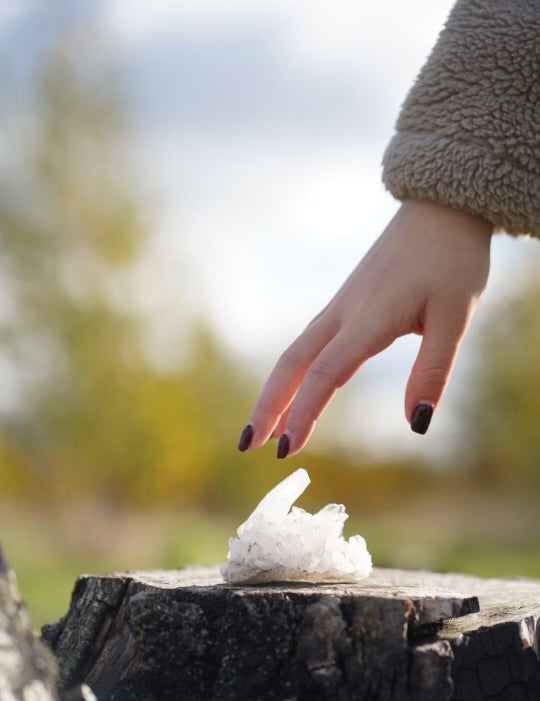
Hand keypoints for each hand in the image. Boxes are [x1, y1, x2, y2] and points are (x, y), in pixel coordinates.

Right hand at [238, 199, 491, 456]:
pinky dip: (293, 373)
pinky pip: (309, 343)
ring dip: (275, 392)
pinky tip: (294, 389)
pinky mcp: (346, 303)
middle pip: (291, 364)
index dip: (302, 414)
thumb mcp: (456, 316)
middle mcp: (344, 313)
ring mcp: (341, 306)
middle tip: (248, 446)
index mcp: (369, 319)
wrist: (442, 206)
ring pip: (295, 353)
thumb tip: (417, 424)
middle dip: (267, 406)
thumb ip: (433, 371)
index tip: (285, 451)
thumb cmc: (453, 260)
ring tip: (263, 428)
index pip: (324, 375)